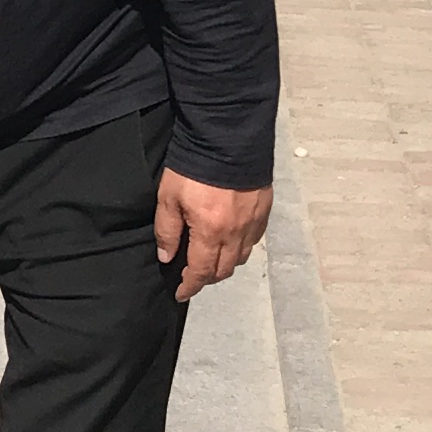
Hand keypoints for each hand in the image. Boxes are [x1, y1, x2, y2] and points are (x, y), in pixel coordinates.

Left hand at [153, 170, 271, 301]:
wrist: (228, 138)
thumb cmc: (193, 168)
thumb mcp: (168, 198)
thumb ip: (168, 231)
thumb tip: (168, 258)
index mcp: (211, 232)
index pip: (202, 271)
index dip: (190, 286)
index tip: (180, 293)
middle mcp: (236, 233)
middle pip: (224, 269)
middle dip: (207, 278)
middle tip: (193, 276)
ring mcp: (253, 222)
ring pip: (242, 257)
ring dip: (225, 264)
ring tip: (212, 260)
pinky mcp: (264, 210)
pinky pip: (254, 240)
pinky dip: (241, 248)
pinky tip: (231, 241)